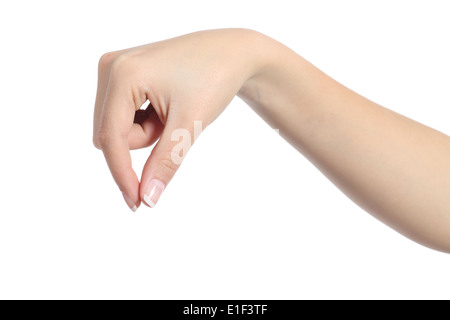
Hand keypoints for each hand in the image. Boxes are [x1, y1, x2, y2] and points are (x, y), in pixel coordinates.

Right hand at [93, 29, 261, 209]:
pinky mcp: (123, 73)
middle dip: (144, 141)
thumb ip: (165, 162)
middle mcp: (110, 67)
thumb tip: (147, 199)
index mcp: (122, 74)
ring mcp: (115, 68)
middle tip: (174, 124)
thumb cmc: (214, 79)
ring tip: (173, 111)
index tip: (137, 204)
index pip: (110, 138)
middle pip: (111, 134)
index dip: (122, 174)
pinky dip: (146, 120)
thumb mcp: (189, 124)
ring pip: (117, 127)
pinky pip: (124, 115)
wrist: (232, 54)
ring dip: (147, 131)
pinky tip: (166, 104)